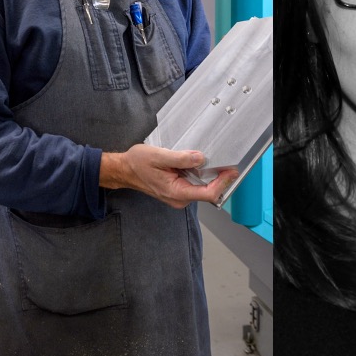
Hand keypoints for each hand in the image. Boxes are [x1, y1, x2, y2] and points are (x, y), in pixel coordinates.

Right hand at [99, 144, 240, 208]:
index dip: (223, 182)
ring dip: (208, 174)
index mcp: (177, 192)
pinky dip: (200, 174)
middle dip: (218, 177)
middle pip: (208, 191)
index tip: (231, 170)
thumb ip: (181, 158)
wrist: (124, 170)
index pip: (208, 193)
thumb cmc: (137, 163)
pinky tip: (197, 163)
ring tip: (209, 159)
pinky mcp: (178, 190)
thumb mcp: (159, 156)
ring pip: (202, 187)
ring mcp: (179, 195)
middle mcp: (180, 198)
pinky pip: (194, 184)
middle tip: (224, 160)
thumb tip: (201, 158)